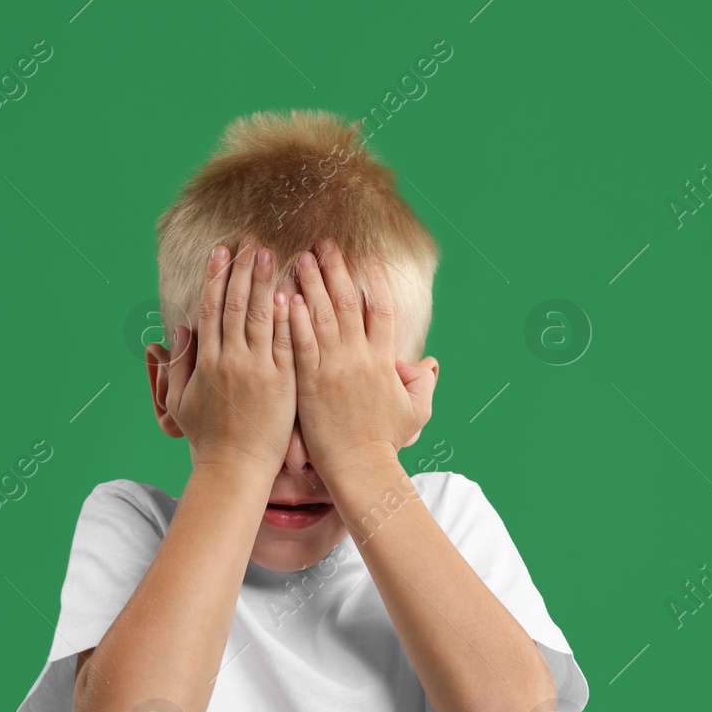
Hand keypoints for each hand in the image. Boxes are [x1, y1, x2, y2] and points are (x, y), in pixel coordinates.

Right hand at [166, 235, 296, 476]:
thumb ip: (178, 364)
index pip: (210, 308)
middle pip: (235, 304)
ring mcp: (258, 371)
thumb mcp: (180, 401)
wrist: (235, 468)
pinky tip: (291, 292)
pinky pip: (286, 343)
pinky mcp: (282, 383)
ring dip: (265, 281)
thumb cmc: (207, 437)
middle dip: (242, 268)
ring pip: (261, 317)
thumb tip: (178, 330)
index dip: (214, 275)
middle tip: (249, 240)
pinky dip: (288, 317)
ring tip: (270, 253)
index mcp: (207, 361)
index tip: (220, 250)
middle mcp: (231, 360)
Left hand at [288, 237, 437, 482]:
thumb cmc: (386, 442)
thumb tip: (429, 364)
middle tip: (324, 244)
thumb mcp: (415, 411)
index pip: (382, 309)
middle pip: (348, 302)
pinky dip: (292, 318)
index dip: (375, 280)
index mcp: (384, 360)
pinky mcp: (308, 382)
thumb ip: (423, 383)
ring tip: (299, 258)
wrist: (359, 468)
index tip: (365, 257)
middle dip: (336, 269)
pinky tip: (282, 295)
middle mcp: (358, 358)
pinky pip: (299, 342)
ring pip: (321, 316)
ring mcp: (332, 368)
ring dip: (310, 284)